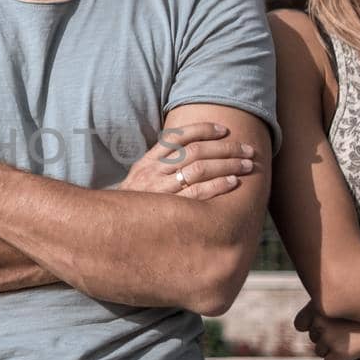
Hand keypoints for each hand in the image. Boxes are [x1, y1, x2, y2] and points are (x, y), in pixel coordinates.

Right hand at [116, 122, 256, 199]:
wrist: (111, 229)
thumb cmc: (134, 205)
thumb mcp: (140, 179)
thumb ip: (160, 164)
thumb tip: (190, 150)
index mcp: (148, 162)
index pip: (178, 136)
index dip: (203, 129)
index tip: (224, 130)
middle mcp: (153, 172)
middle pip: (195, 151)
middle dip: (225, 148)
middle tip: (248, 150)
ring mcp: (160, 190)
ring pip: (199, 168)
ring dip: (227, 165)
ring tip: (247, 165)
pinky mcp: (168, 209)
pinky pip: (197, 193)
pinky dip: (218, 185)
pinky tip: (233, 182)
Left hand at [294, 302, 359, 359]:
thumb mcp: (347, 298)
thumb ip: (327, 305)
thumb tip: (308, 321)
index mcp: (318, 305)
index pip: (300, 324)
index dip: (312, 326)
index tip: (328, 326)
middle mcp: (321, 321)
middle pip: (314, 339)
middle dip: (328, 338)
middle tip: (349, 332)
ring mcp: (330, 338)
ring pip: (320, 351)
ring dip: (334, 349)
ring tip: (354, 340)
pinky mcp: (341, 354)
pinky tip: (353, 354)